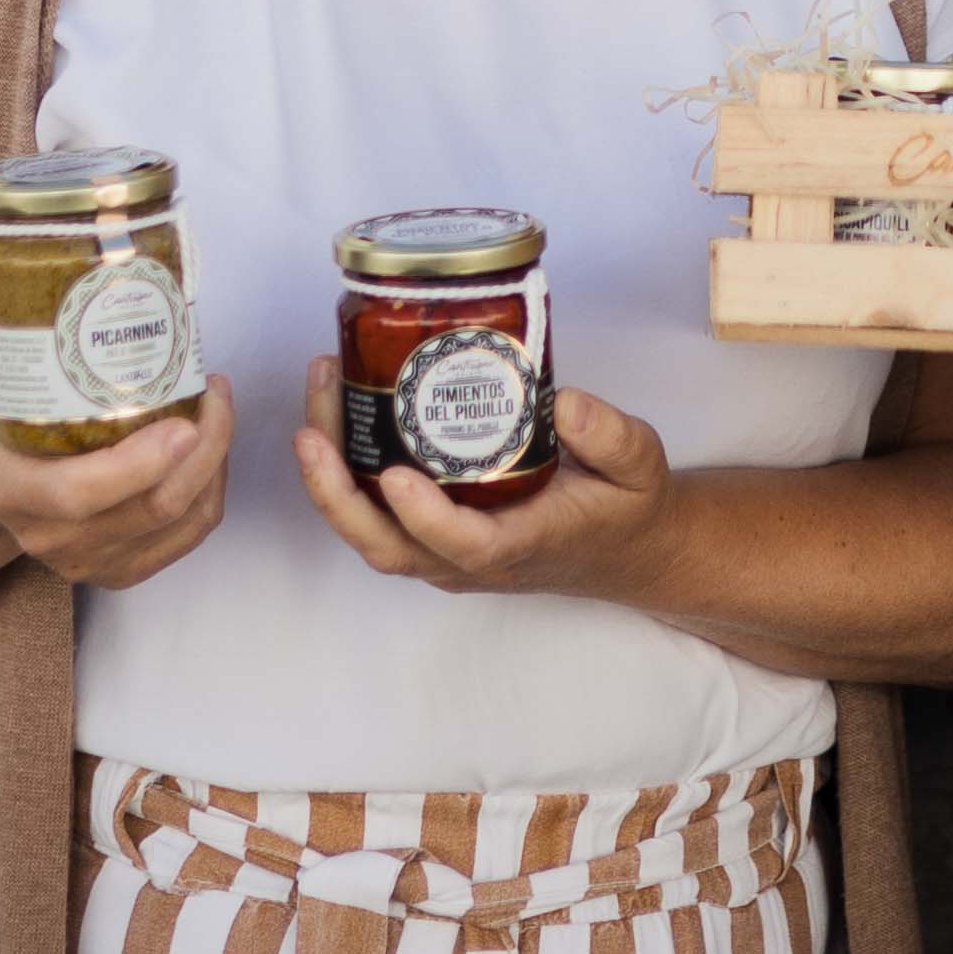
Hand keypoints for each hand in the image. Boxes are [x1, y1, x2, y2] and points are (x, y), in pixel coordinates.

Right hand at [0, 341, 236, 584]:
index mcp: (15, 494)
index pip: (80, 495)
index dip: (138, 466)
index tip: (183, 421)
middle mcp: (54, 540)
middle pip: (150, 507)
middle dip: (202, 447)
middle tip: (213, 387)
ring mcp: (92, 561)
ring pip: (181, 521)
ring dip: (214, 462)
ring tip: (215, 403)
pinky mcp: (124, 569)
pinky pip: (190, 534)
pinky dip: (212, 488)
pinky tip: (209, 444)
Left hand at [293, 361, 679, 602]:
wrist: (618, 548)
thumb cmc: (622, 506)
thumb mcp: (640, 466)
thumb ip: (612, 438)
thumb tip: (566, 403)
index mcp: (522, 545)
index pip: (466, 545)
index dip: (425, 518)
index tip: (395, 475)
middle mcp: (469, 560)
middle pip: (389, 547)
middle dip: (338, 494)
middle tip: (313, 431)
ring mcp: (443, 551)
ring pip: (369, 531)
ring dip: (329, 475)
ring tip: (319, 393)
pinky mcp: (429, 532)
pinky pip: (372, 513)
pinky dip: (342, 469)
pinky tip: (335, 407)